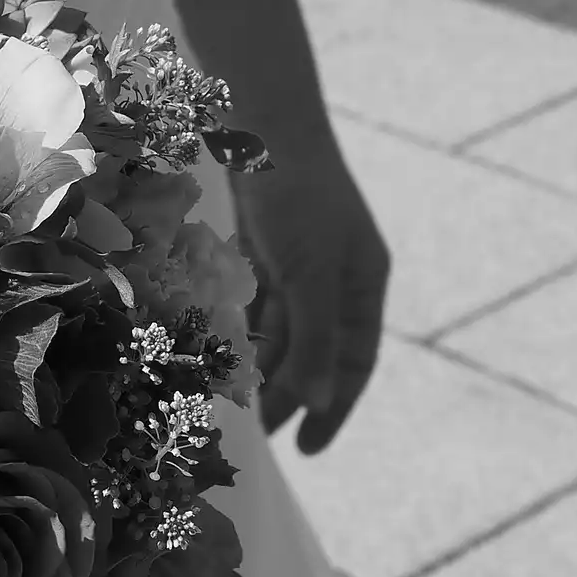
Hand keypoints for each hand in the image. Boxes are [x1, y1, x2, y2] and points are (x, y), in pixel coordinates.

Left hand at [229, 142, 388, 454]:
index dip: (332, 407)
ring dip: (257, 366)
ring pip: (278, 332)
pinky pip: (253, 305)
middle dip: (285, 393)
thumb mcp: (308, 275)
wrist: (262, 126)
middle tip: (253, 432)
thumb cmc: (296, 199)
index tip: (307, 449)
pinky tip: (214, 355)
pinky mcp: (263, 249)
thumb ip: (313, 340)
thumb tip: (317, 403)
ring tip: (230, 401)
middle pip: (312, 353)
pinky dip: (237, 331)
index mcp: (362, 287)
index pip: (352, 364)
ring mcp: (299, 263)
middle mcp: (335, 280)